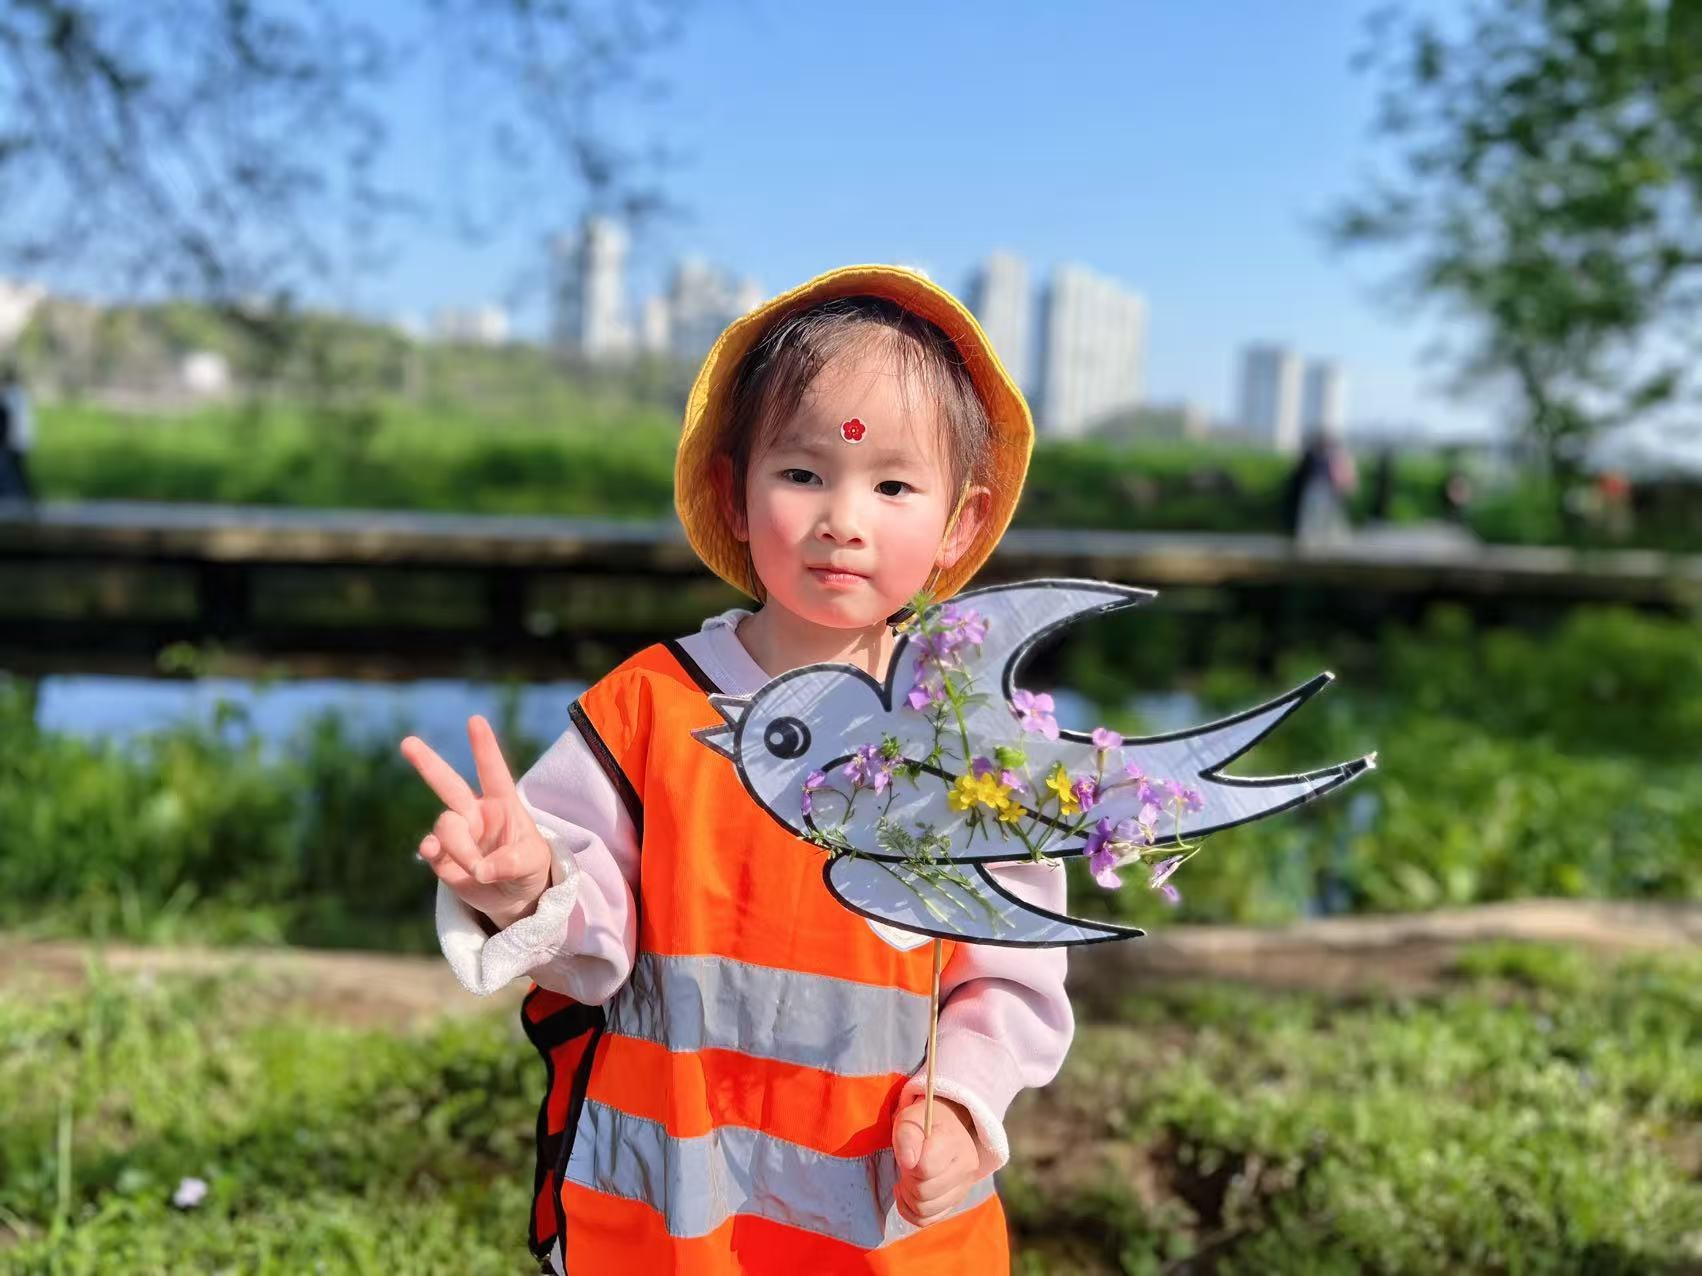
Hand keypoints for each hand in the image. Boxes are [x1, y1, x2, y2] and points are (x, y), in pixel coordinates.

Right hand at [400, 715, 552, 929]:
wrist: (512, 897)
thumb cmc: (529, 868)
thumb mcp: (533, 863)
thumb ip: (512, 862)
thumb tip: (481, 870)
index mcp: (502, 803)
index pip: (493, 771)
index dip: (484, 747)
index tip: (475, 720)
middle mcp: (475, 812)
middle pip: (448, 784)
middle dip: (428, 763)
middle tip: (407, 743)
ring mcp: (457, 833)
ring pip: (446, 826)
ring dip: (461, 848)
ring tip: (479, 871)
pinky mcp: (442, 857)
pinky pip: (431, 848)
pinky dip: (431, 851)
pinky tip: (431, 853)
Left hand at [891, 1095, 979, 1227]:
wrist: (944, 1128)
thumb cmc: (924, 1123)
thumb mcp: (910, 1118)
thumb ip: (907, 1136)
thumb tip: (908, 1163)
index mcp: (955, 1142)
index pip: (926, 1169)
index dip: (909, 1165)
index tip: (909, 1154)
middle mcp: (966, 1167)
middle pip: (924, 1192)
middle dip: (908, 1182)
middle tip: (907, 1168)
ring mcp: (964, 1187)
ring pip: (925, 1210)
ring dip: (908, 1197)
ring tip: (907, 1180)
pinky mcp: (956, 1201)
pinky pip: (927, 1220)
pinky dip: (910, 1211)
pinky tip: (908, 1194)